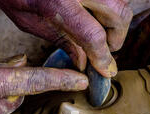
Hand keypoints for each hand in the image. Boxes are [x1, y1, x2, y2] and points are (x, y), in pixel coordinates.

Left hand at [0, 0, 132, 76]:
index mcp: (58, 2)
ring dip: (114, 19)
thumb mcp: (28, 22)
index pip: (94, 36)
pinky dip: (107, 5)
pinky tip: (93, 13)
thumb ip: (61, 41)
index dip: (103, 57)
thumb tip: (84, 62)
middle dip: (117, 36)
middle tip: (104, 48)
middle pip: (119, 14)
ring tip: (98, 29)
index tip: (106, 71)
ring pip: (121, 1)